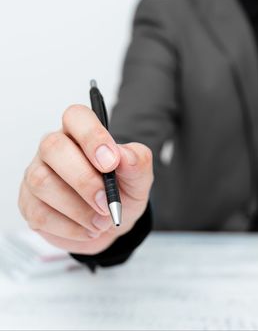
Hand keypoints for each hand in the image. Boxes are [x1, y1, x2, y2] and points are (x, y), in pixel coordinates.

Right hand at [18, 104, 152, 254]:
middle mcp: (54, 148)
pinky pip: (40, 214)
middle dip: (84, 179)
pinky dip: (70, 227)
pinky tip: (88, 229)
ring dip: (78, 209)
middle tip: (108, 203)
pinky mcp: (29, 203)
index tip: (111, 162)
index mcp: (81, 133)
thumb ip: (137, 162)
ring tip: (102, 221)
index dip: (92, 136)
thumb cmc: (122, 192)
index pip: (76, 116)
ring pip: (42, 182)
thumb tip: (123, 156)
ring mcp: (37, 174)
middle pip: (53, 147)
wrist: (110, 222)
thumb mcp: (138, 178)